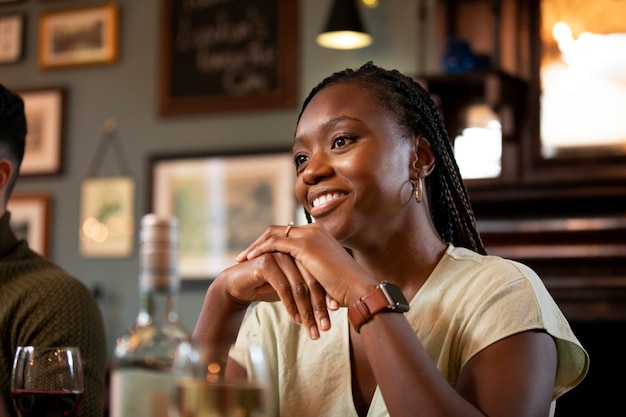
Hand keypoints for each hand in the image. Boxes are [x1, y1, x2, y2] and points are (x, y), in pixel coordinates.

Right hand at [218, 248, 329, 338]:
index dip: (328, 295)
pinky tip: (296, 320)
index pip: (320, 275)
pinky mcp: (266, 261)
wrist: (239, 284)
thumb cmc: (268, 286)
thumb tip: (333, 305)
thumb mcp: (293, 288)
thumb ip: (310, 289)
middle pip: (312, 281)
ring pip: (299, 286)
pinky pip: (283, 287)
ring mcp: (280, 254)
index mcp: (303, 251)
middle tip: (325, 328)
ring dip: (307, 311)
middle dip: (319, 307)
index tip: (336, 314)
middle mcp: (293, 250)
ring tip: (312, 330)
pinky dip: (291, 306)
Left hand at [236, 223, 377, 314]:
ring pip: (273, 234)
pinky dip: (260, 249)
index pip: (289, 233)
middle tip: (244, 255)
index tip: (258, 255)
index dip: (271, 243)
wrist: (359, 289)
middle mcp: (314, 230)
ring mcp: (310, 235)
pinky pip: (274, 243)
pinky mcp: (304, 245)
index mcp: (320, 235)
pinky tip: (249, 259)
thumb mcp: (325, 275)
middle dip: (259, 242)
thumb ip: (312, 271)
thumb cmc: (346, 289)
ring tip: (242, 258)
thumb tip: (300, 280)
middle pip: (278, 230)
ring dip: (255, 246)